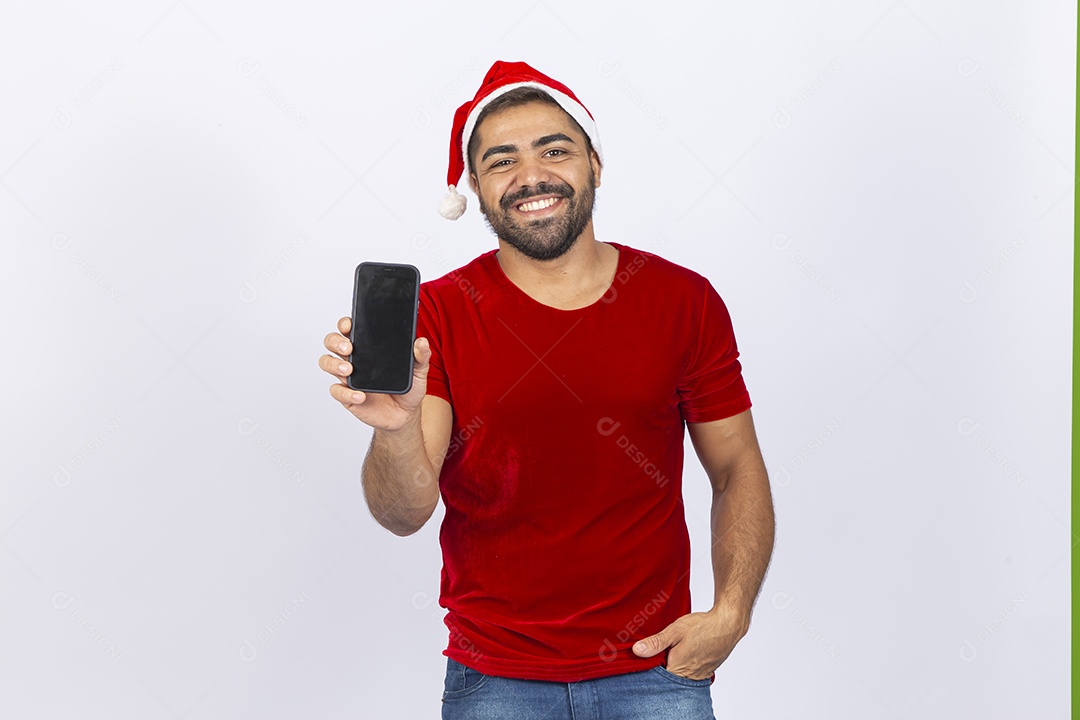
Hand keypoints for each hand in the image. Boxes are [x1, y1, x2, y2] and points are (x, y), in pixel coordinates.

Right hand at [319, 316, 430, 430]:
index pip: (350, 329)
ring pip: (327, 363)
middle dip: (335, 341)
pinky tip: (361, 395)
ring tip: (349, 371)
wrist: (405, 415)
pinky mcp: (347, 396)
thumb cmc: (407, 388)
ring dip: (334, 364)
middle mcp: (354, 359)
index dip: (345, 324)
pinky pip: (337, 391)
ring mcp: (349, 377)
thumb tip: (422, 342)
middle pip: (332, 342)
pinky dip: (346, 393)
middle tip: (348, 348)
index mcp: (368, 347)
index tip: (349, 325)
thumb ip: (421, 356)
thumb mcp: (418, 371)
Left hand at [632, 607, 748, 680]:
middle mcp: (688, 677)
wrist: (727, 624)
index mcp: (677, 670)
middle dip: (662, 665)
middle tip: (661, 649)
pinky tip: (684, 651)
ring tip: (673, 649)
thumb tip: (637, 650)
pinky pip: (690, 672)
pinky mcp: (706, 671)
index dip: (649, 666)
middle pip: (668, 677)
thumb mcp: (675, 631)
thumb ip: (656, 642)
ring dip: (674, 664)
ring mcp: (699, 676)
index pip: (656, 677)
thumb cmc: (702, 627)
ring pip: (679, 675)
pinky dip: (685, 664)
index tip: (646, 654)